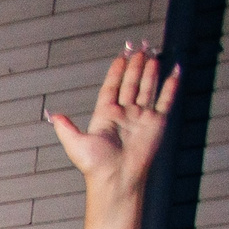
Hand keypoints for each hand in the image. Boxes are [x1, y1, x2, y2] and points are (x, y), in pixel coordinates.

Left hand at [50, 45, 175, 192]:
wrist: (116, 179)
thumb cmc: (95, 165)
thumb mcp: (76, 144)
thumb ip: (66, 128)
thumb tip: (53, 115)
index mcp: (105, 115)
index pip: (111, 88)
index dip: (116, 72)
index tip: (121, 57)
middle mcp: (124, 114)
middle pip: (131, 84)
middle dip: (135, 66)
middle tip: (140, 49)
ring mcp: (141, 117)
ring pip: (148, 88)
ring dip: (150, 72)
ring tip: (153, 55)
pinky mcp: (157, 123)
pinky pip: (166, 100)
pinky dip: (171, 85)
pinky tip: (174, 71)